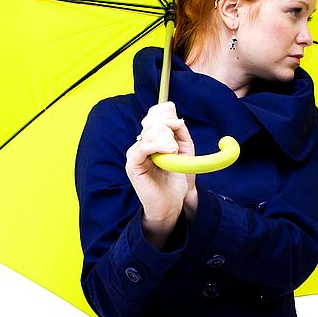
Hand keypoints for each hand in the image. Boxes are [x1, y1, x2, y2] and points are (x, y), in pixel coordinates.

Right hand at [125, 101, 195, 225]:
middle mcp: (141, 143)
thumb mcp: (184, 151)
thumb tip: (176, 119)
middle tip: (175, 147)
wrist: (171, 203)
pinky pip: (143, 147)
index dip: (165, 113)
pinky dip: (158, 146)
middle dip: (168, 128)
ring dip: (166, 139)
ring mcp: (135, 153)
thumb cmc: (176, 180)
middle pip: (153, 121)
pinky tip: (168, 151)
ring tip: (172, 153)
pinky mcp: (133, 164)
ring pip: (150, 132)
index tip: (178, 124)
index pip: (154, 114)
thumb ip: (180, 132)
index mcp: (152, 139)